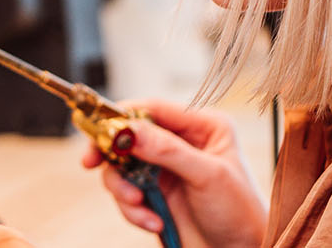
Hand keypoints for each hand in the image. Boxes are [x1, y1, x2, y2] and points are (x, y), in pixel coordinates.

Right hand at [81, 100, 265, 247]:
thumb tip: (129, 130)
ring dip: (123, 188)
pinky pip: (127, 194)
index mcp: (203, 126)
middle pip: (130, 136)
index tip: (99, 131)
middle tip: (92, 164)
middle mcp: (182, 143)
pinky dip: (133, 210)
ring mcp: (166, 169)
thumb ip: (167, 150)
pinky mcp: (156, 194)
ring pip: (123, 167)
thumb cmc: (239, 212)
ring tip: (139, 206)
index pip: (153, 109)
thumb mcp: (207, 176)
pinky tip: (154, 222)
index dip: (122, 116)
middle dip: (113, 155)